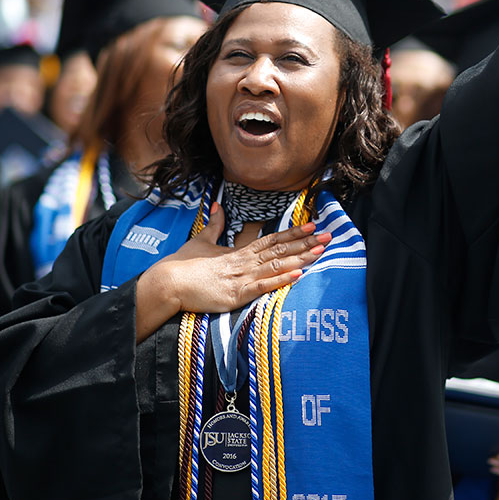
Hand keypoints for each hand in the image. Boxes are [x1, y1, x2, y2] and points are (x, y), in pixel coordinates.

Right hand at [136, 202, 329, 340]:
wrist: (168, 282)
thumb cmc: (183, 264)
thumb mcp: (201, 240)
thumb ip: (215, 225)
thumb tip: (217, 206)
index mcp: (239, 251)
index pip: (272, 239)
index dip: (294, 232)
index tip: (312, 225)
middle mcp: (244, 262)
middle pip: (281, 250)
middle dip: (306, 243)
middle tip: (329, 235)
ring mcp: (242, 277)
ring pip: (277, 265)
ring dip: (301, 258)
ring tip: (321, 252)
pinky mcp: (236, 294)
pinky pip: (263, 286)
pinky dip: (281, 280)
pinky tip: (298, 275)